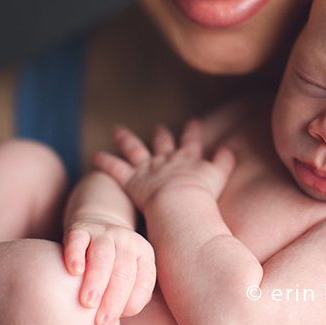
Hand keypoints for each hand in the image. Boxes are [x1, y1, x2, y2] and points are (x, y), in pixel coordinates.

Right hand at [63, 219, 155, 324]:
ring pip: (103, 256)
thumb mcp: (130, 277)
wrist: (97, 224)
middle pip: (124, 272)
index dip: (132, 303)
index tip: (116, 320)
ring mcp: (104, 233)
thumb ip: (130, 296)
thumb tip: (119, 315)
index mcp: (144, 255)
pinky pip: (78, 241)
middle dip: (114, 299)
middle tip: (102, 322)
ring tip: (88, 303)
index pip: (144, 281)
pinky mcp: (80, 229)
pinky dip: (76, 255)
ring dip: (96, 281)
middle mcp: (127, 242)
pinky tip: (74, 271)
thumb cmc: (113, 265)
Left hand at [93, 119, 235, 210]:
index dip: (192, 132)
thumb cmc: (202, 195)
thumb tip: (231, 149)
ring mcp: (148, 168)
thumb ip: (225, 162)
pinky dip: (105, 161)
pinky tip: (94, 156)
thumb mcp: (218, 176)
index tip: (193, 121)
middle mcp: (166, 159)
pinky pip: (115, 168)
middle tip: (158, 126)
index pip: (191, 141)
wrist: (181, 203)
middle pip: (162, 142)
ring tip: (117, 130)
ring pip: (134, 149)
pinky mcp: (132, 179)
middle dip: (160, 134)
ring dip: (126, 139)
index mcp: (188, 159)